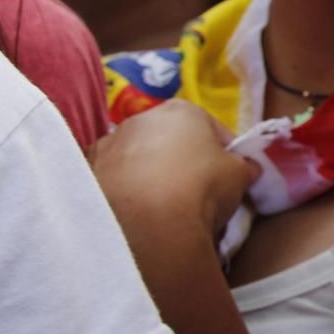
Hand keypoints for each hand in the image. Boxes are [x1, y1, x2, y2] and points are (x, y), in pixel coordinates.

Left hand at [93, 101, 256, 240]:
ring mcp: (109, 143)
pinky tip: (138, 215)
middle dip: (184, 163)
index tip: (231, 178)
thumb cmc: (201, 187)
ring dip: (152, 177)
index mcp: (183, 110)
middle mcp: (142, 117)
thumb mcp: (240, 176)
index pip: (213, 129)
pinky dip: (126, 193)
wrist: (145, 223)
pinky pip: (115, 181)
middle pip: (172, 141)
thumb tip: (247, 169)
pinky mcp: (87, 172)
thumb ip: (244, 167)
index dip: (226, 155)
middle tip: (198, 195)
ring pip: (140, 160)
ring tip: (165, 210)